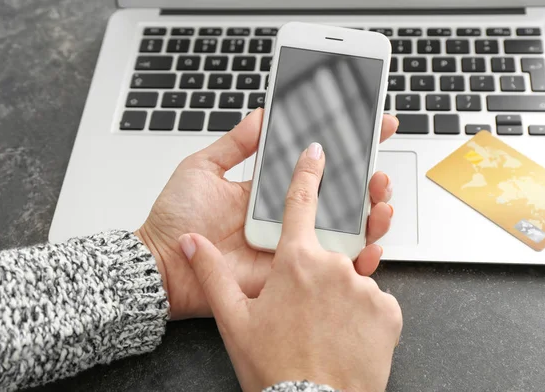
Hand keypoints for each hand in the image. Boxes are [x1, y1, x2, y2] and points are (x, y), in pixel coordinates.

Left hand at [136, 109, 397, 319]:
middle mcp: (286, 217)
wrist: (165, 262)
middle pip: (339, 198)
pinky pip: (333, 268)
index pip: (314, 166)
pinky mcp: (292, 273)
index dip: (344, 147)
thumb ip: (235, 143)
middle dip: (367, 179)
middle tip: (377, 163)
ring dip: (372, 212)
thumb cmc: (177, 217)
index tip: (369, 125)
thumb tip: (261, 114)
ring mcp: (291, 244)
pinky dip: (360, 257)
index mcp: (270, 191)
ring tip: (380, 195)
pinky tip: (372, 241)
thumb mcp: (203, 168)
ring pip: (345, 230)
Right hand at [180, 142, 402, 391]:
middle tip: (308, 306)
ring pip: (352, 278)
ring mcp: (365, 288)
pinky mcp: (388, 311)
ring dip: (338, 297)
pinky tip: (343, 337)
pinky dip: (361, 313)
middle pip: (328, 249)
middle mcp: (334, 267)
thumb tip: (189, 243)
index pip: (302, 201)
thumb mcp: (234, 318)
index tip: (319, 152)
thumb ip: (210, 273)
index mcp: (296, 262)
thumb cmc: (274, 366)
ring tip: (320, 331)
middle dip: (319, 268)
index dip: (309, 172)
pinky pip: (375, 300)